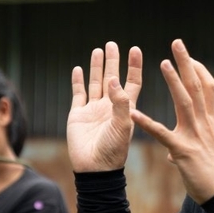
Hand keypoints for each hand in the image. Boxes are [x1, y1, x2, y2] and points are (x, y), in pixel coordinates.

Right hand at [67, 42, 142, 171]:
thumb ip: (120, 102)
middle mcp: (110, 106)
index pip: (132, 81)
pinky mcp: (78, 114)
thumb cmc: (114, 150)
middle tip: (112, 44)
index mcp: (126, 108)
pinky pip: (78, 93)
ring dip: (97, 67)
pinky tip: (78, 68)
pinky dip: (78, 81)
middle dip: (113, 61)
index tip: (135, 49)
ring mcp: (94, 109)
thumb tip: (114, 79)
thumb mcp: (123, 125)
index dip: (133, 66)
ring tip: (98, 50)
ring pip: (95, 82)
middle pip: (113, 77)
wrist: (94, 168)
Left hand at [131, 39, 213, 202]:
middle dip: (187, 64)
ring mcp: (195, 136)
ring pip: (185, 102)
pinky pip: (162, 133)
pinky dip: (147, 122)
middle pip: (197, 87)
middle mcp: (204, 124)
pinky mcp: (183, 151)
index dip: (198, 70)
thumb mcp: (207, 154)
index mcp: (210, 122)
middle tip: (177, 43)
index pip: (208, 89)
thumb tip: (174, 154)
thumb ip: (189, 148)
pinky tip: (133, 113)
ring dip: (174, 82)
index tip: (189, 56)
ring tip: (163, 63)